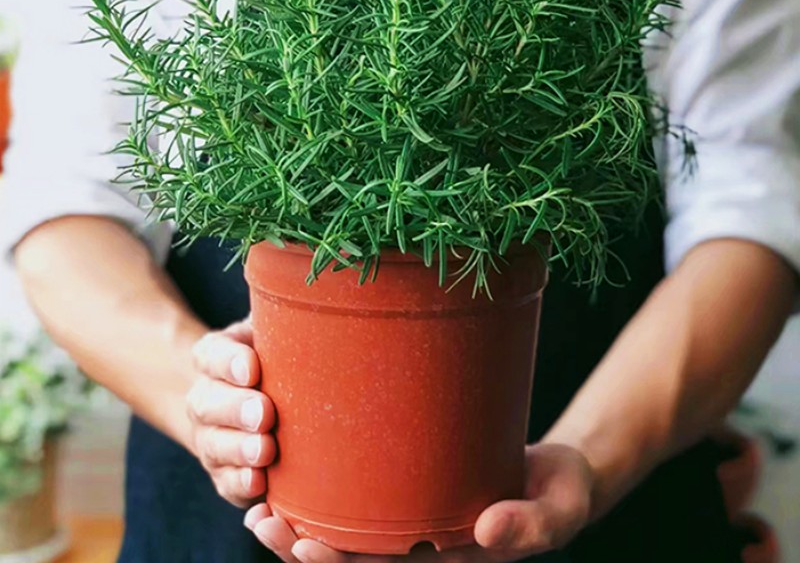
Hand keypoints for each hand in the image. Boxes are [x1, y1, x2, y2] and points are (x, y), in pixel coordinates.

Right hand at [187, 319, 275, 507]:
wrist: (249, 395)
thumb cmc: (272, 355)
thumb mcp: (270, 328)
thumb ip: (282, 317)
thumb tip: (313, 299)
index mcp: (213, 355)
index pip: (212, 354)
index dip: (230, 361)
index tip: (252, 367)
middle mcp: (205, 396)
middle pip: (209, 403)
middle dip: (237, 409)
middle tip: (264, 413)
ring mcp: (211, 437)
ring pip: (215, 445)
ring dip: (239, 450)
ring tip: (265, 450)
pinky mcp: (223, 472)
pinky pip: (226, 482)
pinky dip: (241, 485)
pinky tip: (259, 483)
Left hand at [244, 444, 593, 561]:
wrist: (561, 471)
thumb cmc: (560, 492)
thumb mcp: (559, 510)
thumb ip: (530, 526)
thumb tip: (486, 530)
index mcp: (451, 556)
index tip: (303, 546)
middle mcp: (426, 542)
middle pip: (356, 553)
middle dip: (304, 543)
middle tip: (261, 520)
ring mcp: (418, 514)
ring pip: (352, 525)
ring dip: (306, 517)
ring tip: (259, 500)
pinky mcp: (417, 482)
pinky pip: (369, 490)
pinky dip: (333, 483)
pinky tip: (302, 458)